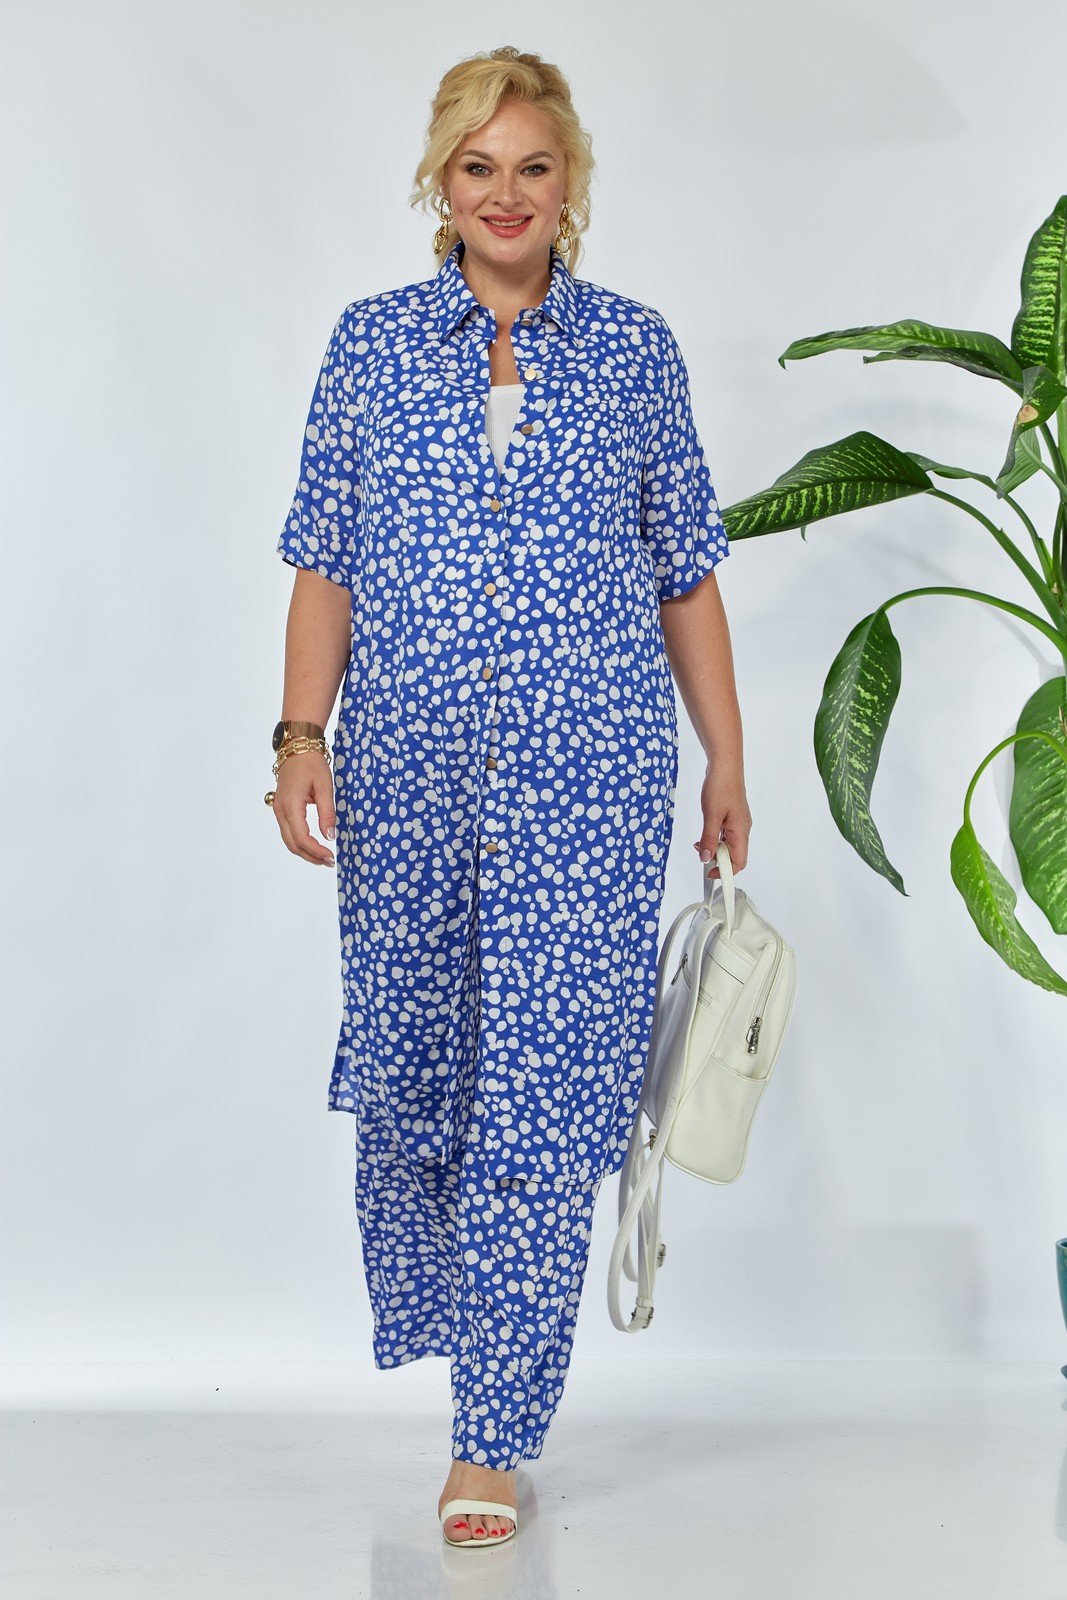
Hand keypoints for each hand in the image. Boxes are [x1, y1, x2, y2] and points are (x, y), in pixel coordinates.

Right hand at [272, 752, 336, 865]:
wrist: (296, 748)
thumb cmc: (311, 764)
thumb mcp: (325, 786)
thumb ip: (327, 812)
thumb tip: (330, 836)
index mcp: (291, 805)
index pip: (302, 838)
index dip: (316, 851)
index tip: (330, 856)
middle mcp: (281, 810)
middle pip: (292, 844)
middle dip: (310, 856)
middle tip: (329, 861)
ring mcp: (279, 810)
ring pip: (289, 840)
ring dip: (305, 851)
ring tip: (323, 857)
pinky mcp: (282, 809)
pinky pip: (288, 832)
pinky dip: (300, 842)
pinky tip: (313, 844)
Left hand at [694, 759, 751, 876]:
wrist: (725, 765)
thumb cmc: (722, 786)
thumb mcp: (711, 816)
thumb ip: (708, 839)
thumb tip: (705, 858)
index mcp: (741, 831)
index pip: (739, 862)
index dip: (726, 872)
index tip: (711, 874)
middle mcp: (742, 828)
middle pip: (734, 855)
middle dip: (717, 859)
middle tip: (701, 855)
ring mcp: (737, 821)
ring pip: (728, 844)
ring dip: (714, 847)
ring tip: (699, 844)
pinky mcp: (731, 815)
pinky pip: (725, 833)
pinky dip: (714, 837)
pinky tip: (704, 833)